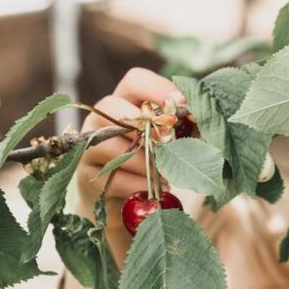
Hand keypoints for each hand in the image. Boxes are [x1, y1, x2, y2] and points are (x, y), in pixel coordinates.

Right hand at [76, 67, 182, 267]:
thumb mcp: (164, 144)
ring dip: (146, 161)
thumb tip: (201, 114)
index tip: (180, 105)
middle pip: (111, 106)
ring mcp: (88, 149)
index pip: (135, 81)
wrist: (121, 207)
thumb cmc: (149, 168)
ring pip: (113, 145)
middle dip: (145, 126)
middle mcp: (99, 122)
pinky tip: (157, 189)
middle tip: (168, 143)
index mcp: (123, 104)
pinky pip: (115, 177)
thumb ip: (179, 128)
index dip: (157, 89)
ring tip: (167, 174)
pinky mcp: (87, 178)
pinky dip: (140, 183)